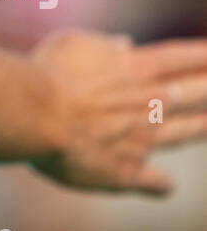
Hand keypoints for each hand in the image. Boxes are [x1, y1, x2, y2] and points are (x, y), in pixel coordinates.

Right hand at [29, 30, 206, 195]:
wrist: (40, 118)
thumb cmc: (50, 75)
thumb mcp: (75, 43)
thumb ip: (103, 44)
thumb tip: (125, 44)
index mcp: (139, 68)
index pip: (184, 58)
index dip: (203, 56)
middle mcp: (152, 103)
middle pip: (198, 93)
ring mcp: (144, 139)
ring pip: (185, 133)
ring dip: (200, 128)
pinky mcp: (126, 172)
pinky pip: (153, 181)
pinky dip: (161, 184)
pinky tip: (166, 187)